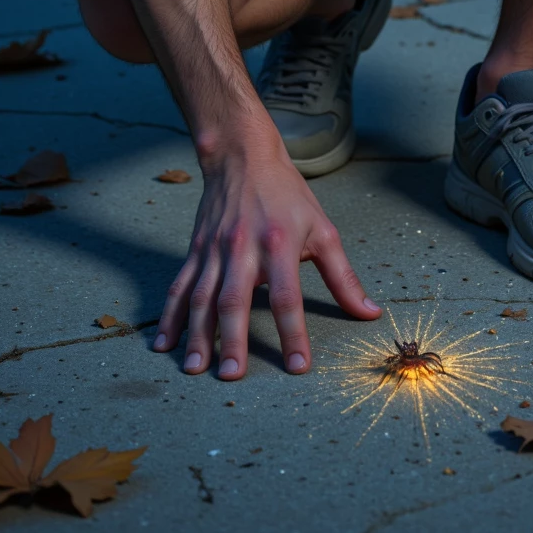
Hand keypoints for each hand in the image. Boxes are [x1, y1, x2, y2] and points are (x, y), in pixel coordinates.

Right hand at [152, 121, 380, 377]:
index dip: (293, 333)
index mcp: (279, 244)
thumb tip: (370, 313)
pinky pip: (178, 287)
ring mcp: (214, 250)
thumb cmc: (287, 195)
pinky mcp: (195, 251)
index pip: (287, 296)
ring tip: (195, 370)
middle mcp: (243, 248)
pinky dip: (169, 317)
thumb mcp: (322, 229)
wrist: (243, 156)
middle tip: (231, 376)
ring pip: (201, 298)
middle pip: (235, 300)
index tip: (298, 367)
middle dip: (232, 339)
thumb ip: (343, 276)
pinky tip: (163, 344)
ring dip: (196, 335)